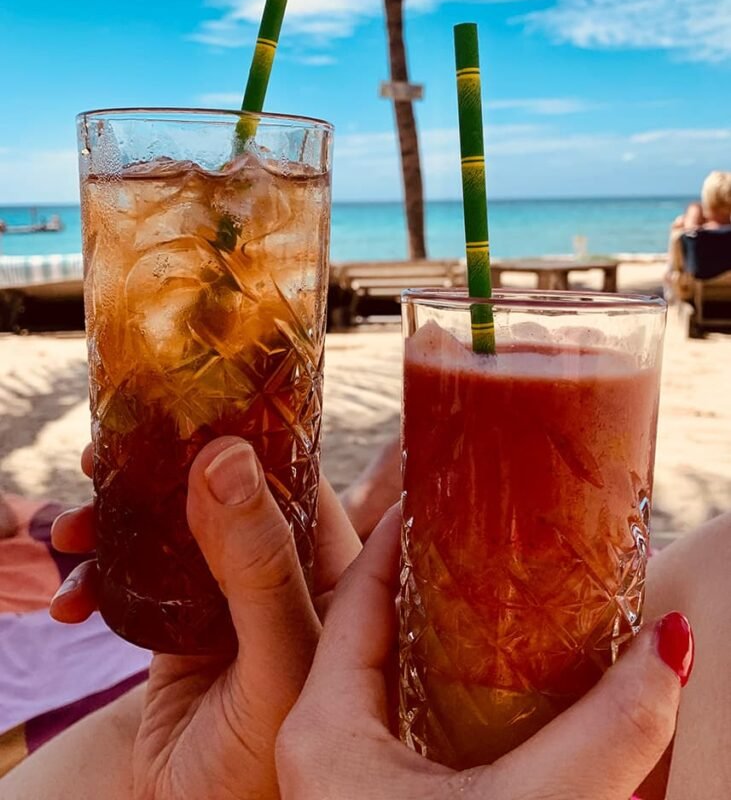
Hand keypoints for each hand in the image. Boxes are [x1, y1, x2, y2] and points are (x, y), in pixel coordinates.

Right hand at [51, 438, 359, 799]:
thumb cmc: (269, 756)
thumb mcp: (276, 656)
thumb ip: (259, 562)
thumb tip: (226, 456)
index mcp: (333, 569)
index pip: (299, 478)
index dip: (252, 437)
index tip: (196, 401)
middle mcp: (282, 572)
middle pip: (223, 491)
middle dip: (163, 473)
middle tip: (110, 452)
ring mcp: (226, 595)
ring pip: (171, 527)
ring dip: (117, 521)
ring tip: (70, 530)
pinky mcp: (178, 622)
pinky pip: (135, 576)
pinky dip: (97, 579)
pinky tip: (72, 602)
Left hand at [277, 508, 692, 799]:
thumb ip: (605, 735)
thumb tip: (673, 648)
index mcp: (323, 729)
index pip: (358, 594)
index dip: (399, 535)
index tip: (444, 489)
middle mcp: (324, 750)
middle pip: (372, 629)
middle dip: (427, 580)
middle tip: (485, 535)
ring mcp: (351, 785)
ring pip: (393, 680)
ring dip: (442, 637)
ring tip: (498, 593)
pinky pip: (411, 728)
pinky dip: (452, 693)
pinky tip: (500, 686)